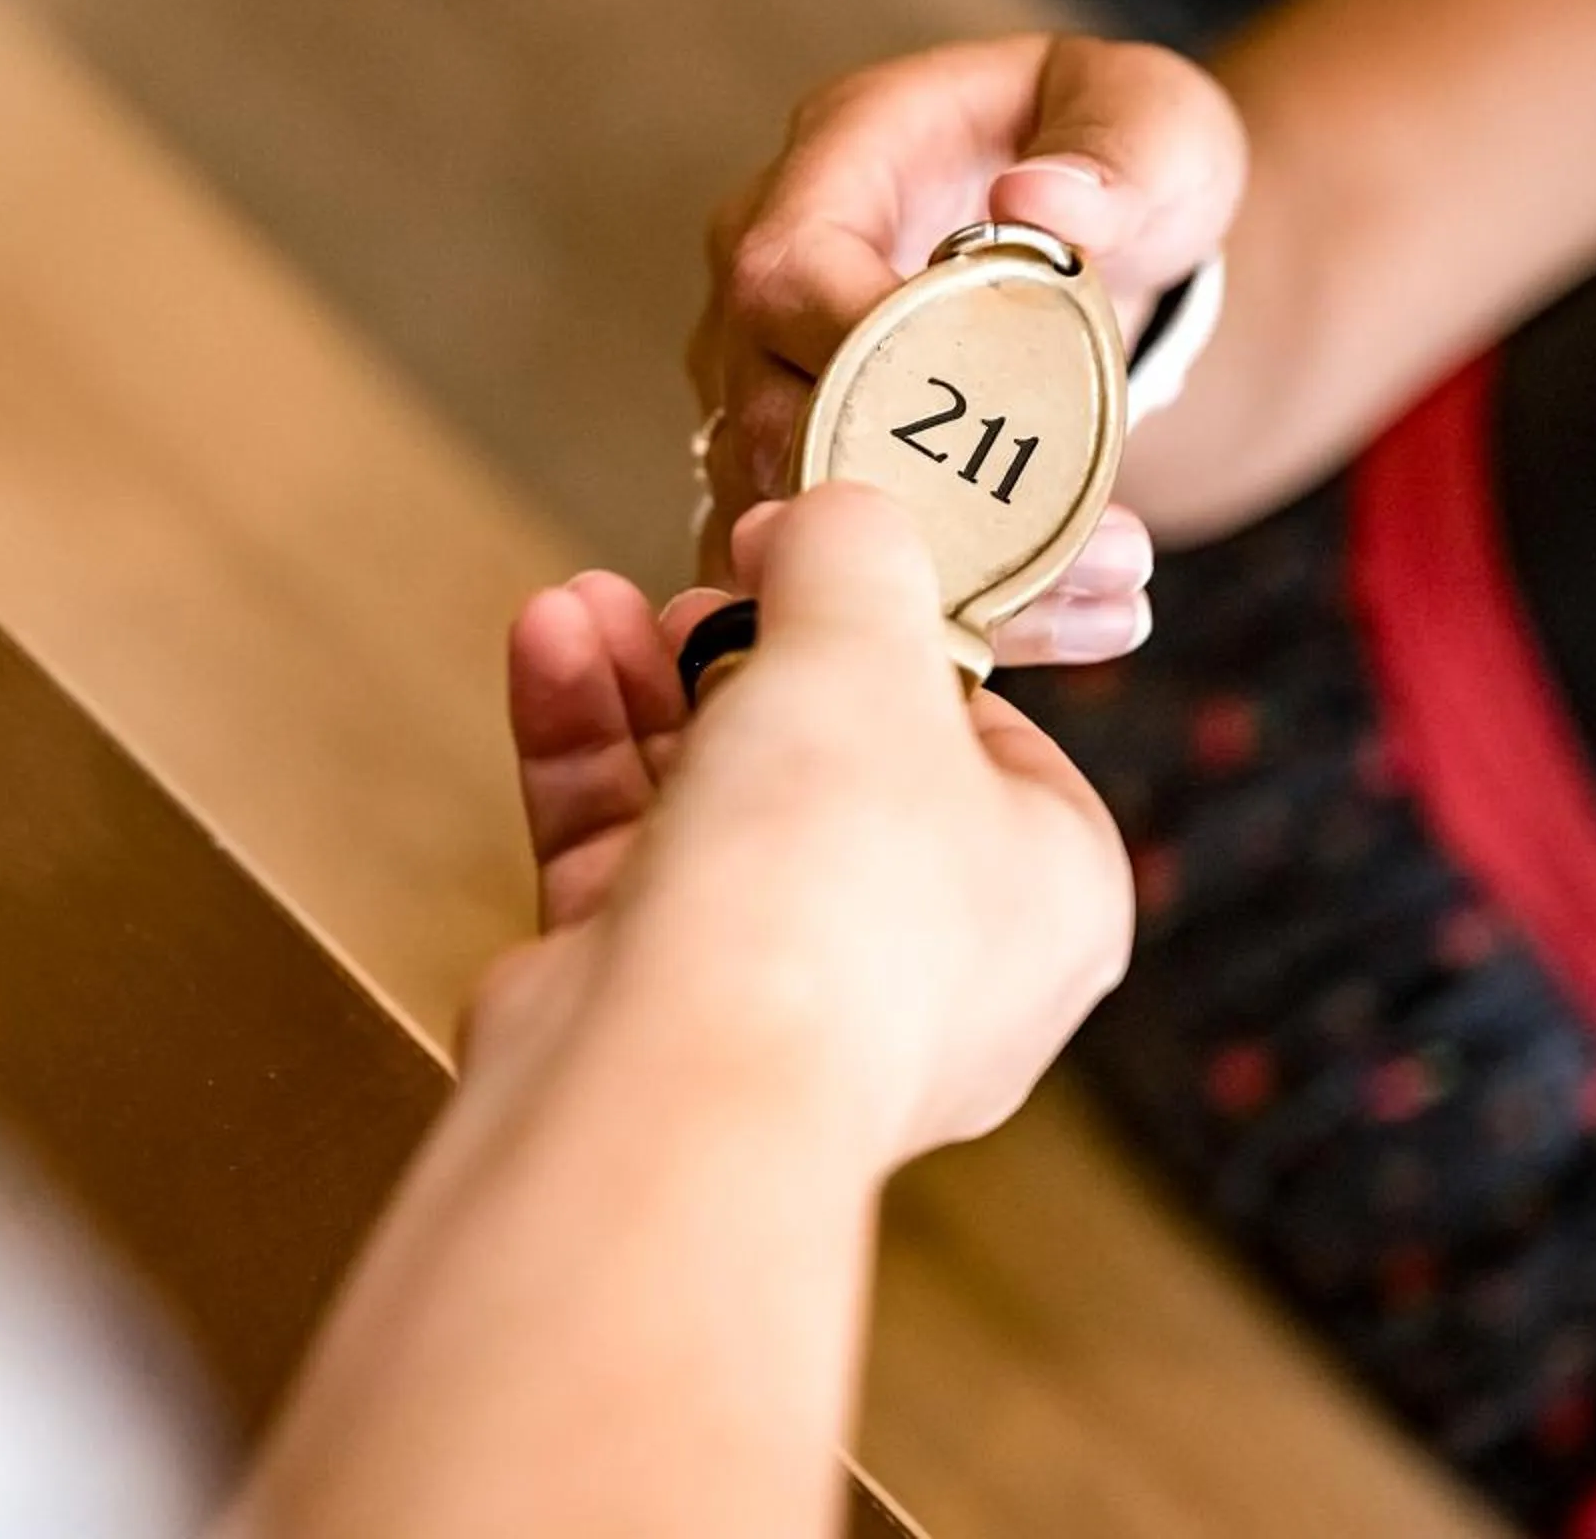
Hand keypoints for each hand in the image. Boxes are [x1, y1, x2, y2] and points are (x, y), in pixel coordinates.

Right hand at [488, 485, 1132, 1168]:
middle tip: (704, 579)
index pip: (986, 728)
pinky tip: (547, 642)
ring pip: (713, 798)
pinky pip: (625, 849)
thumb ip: (858, 552)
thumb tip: (831, 515)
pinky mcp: (656, 1001)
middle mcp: (931, 957)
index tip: (820, 547)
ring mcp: (785, 988)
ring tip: (588, 598)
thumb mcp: (869, 649)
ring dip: (642, 683)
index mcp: (1048, 890)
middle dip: (743, 648)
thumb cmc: (827, 881)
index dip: (895, 623)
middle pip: (833, 755)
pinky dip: (586, 745)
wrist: (677, 1081)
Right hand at [689, 36, 1245, 654]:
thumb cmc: (1117, 152)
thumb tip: (1038, 202)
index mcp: (836, 162)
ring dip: (946, 578)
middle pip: (767, 417)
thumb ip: (1118, 156)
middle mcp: (766, 277)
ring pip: (789, 516)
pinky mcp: (798, 470)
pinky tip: (1082, 625)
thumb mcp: (1155, 123)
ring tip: (1111, 592)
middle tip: (1091, 545)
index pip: (786, 271)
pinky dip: (947, 615)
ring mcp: (764, 381)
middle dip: (921, 504)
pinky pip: (827, 570)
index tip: (996, 417)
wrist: (1101, 231)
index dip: (865, 358)